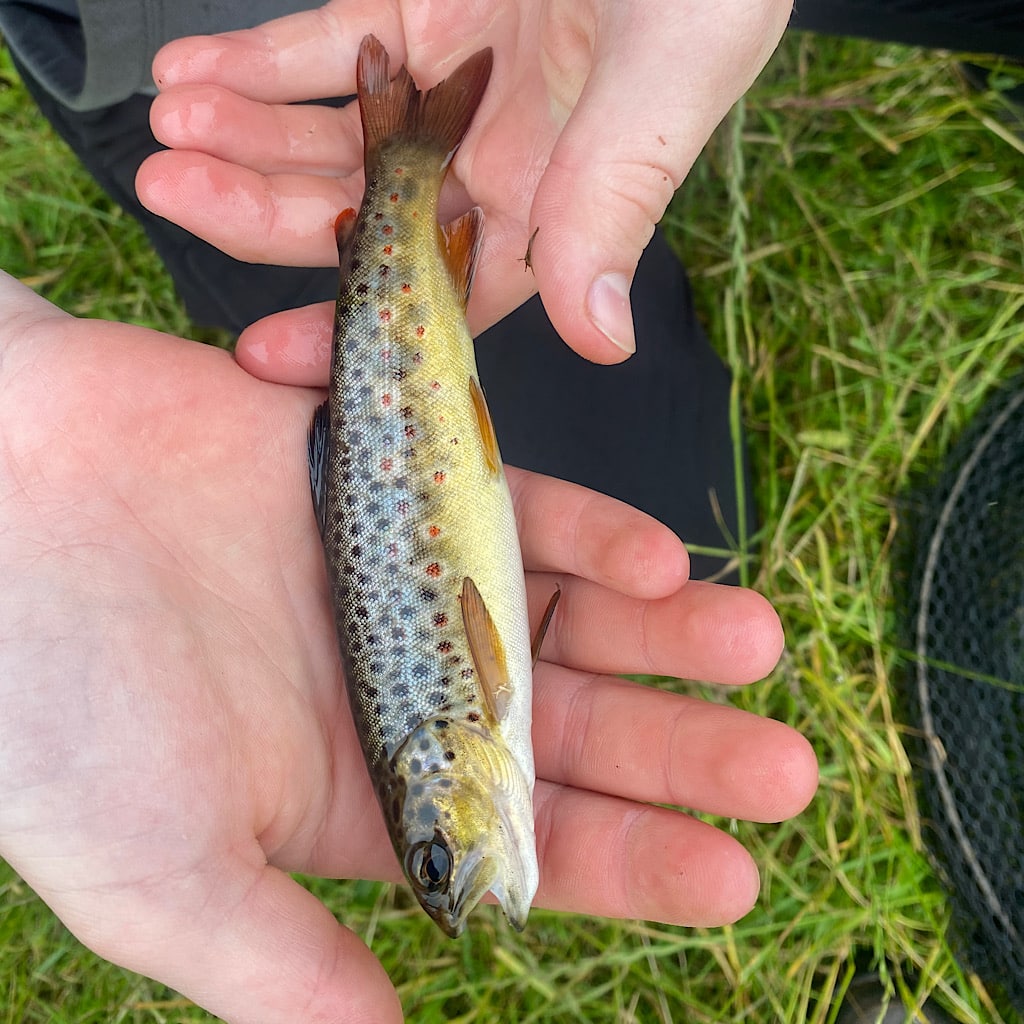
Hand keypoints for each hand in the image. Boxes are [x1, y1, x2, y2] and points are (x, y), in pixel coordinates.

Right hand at [0, 273, 814, 1022]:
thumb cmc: (49, 695)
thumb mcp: (159, 865)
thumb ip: (279, 959)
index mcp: (353, 783)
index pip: (525, 838)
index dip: (631, 862)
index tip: (734, 877)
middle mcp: (394, 678)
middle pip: (566, 723)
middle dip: (676, 748)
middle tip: (784, 766)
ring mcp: (400, 573)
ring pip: (561, 611)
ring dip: (658, 633)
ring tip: (754, 648)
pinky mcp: (390, 474)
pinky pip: (511, 501)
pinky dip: (583, 532)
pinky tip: (653, 561)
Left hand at [136, 0, 792, 379]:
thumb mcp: (666, 76)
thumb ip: (616, 200)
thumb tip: (600, 342)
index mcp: (553, 204)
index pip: (442, 293)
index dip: (356, 327)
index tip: (271, 353)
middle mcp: (492, 162)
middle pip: (359, 219)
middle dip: (264, 214)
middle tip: (177, 190)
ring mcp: (448, 88)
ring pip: (331, 139)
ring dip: (247, 136)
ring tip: (173, 122)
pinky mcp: (416, 9)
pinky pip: (324, 51)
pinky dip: (258, 61)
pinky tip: (193, 68)